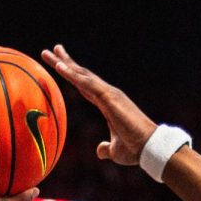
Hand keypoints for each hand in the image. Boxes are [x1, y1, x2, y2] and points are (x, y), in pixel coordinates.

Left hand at [41, 44, 156, 165]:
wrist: (148, 148)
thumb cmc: (135, 149)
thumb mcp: (115, 151)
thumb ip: (106, 148)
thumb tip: (99, 151)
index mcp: (107, 104)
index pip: (85, 87)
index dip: (73, 76)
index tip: (60, 66)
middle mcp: (108, 94)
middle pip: (82, 75)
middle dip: (66, 62)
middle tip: (52, 49)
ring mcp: (109, 94)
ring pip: (83, 75)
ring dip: (65, 63)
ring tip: (51, 51)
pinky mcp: (109, 97)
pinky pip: (87, 83)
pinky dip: (73, 75)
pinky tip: (60, 67)